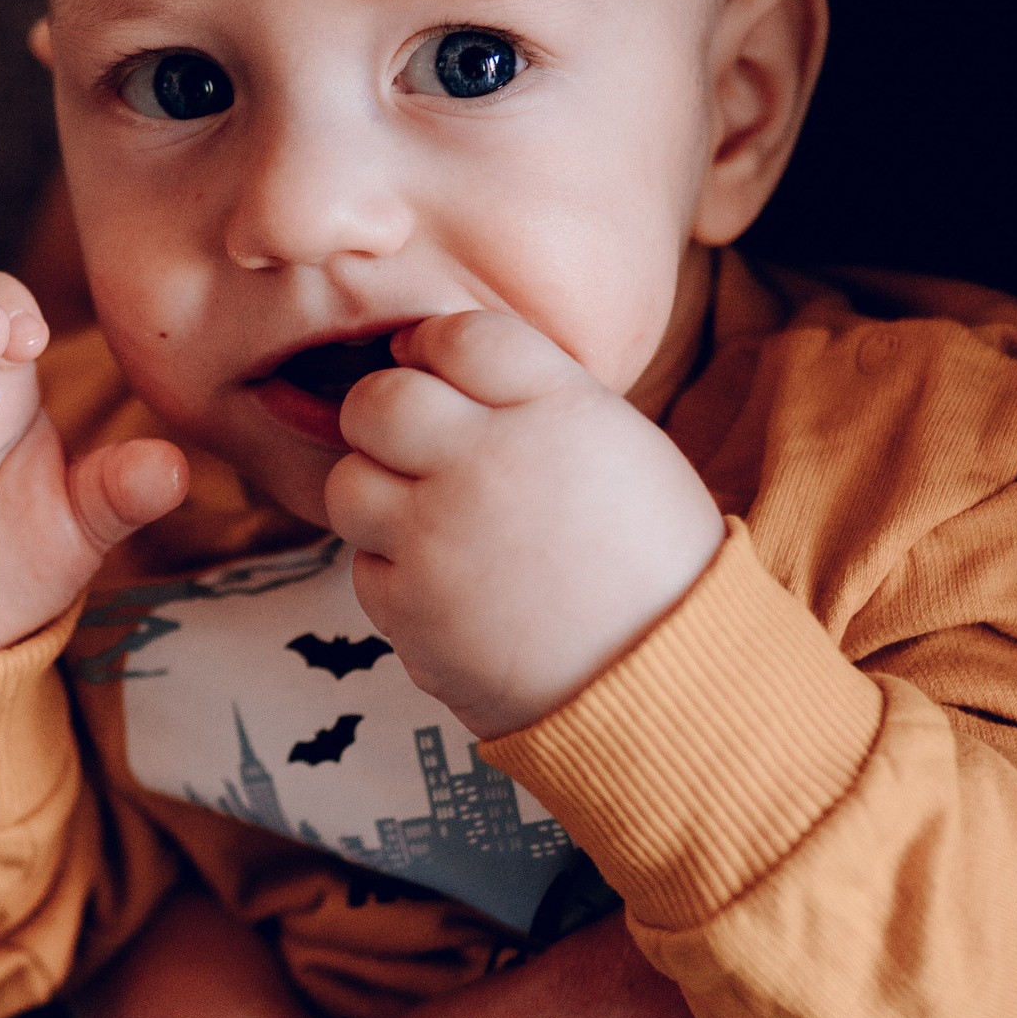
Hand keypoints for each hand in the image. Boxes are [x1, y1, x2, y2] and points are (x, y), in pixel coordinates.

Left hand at [327, 306, 725, 738]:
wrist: (668, 682)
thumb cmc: (651, 561)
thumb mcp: (621, 446)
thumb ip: (533, 398)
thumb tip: (438, 364)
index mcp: (558, 410)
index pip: (460, 336)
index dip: (433, 345)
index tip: (433, 368)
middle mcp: (489, 462)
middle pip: (378, 400)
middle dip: (381, 413)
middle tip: (407, 441)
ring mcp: (440, 538)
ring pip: (348, 484)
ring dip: (377, 496)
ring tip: (430, 521)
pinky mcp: (412, 610)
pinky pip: (364, 568)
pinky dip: (395, 574)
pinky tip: (450, 587)